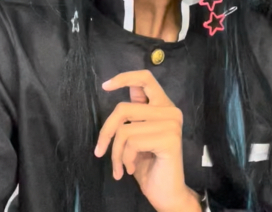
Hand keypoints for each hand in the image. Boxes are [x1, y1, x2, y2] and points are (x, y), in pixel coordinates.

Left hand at [95, 70, 201, 211]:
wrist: (166, 193)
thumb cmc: (148, 165)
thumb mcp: (135, 135)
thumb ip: (132, 113)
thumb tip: (116, 87)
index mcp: (163, 106)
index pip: (145, 78)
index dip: (123, 78)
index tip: (105, 86)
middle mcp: (170, 110)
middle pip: (123, 108)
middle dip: (106, 132)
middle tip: (99, 151)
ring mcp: (172, 123)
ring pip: (124, 129)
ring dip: (116, 153)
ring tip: (121, 167)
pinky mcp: (169, 138)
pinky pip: (132, 142)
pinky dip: (125, 159)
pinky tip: (131, 170)